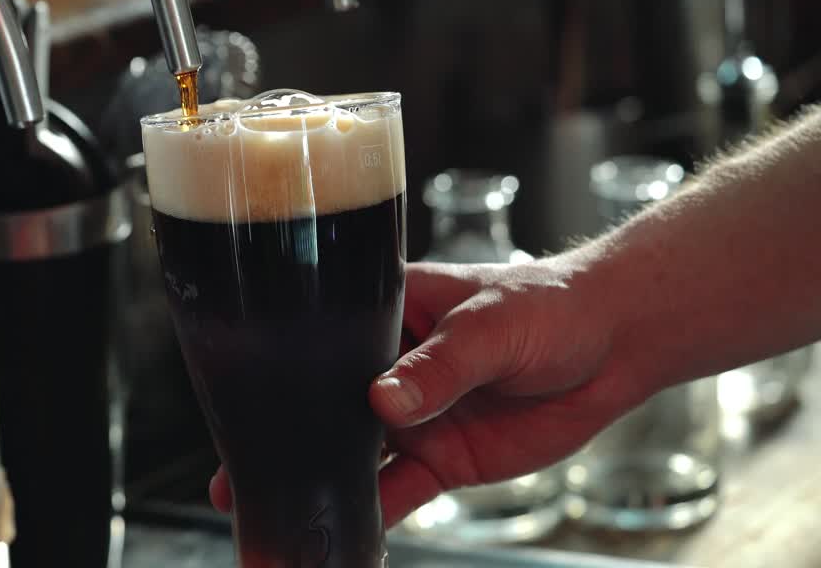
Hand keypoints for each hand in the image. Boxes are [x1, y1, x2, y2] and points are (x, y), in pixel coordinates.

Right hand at [209, 255, 649, 525]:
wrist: (614, 345)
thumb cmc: (549, 306)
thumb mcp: (492, 326)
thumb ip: (440, 365)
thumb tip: (383, 402)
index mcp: (386, 311)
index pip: (317, 341)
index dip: (276, 371)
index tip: (237, 401)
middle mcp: (386, 365)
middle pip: (321, 406)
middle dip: (279, 440)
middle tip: (231, 478)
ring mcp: (412, 415)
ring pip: (350, 456)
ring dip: (315, 485)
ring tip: (270, 516)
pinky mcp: (442, 458)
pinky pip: (398, 492)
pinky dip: (372, 516)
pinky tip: (342, 539)